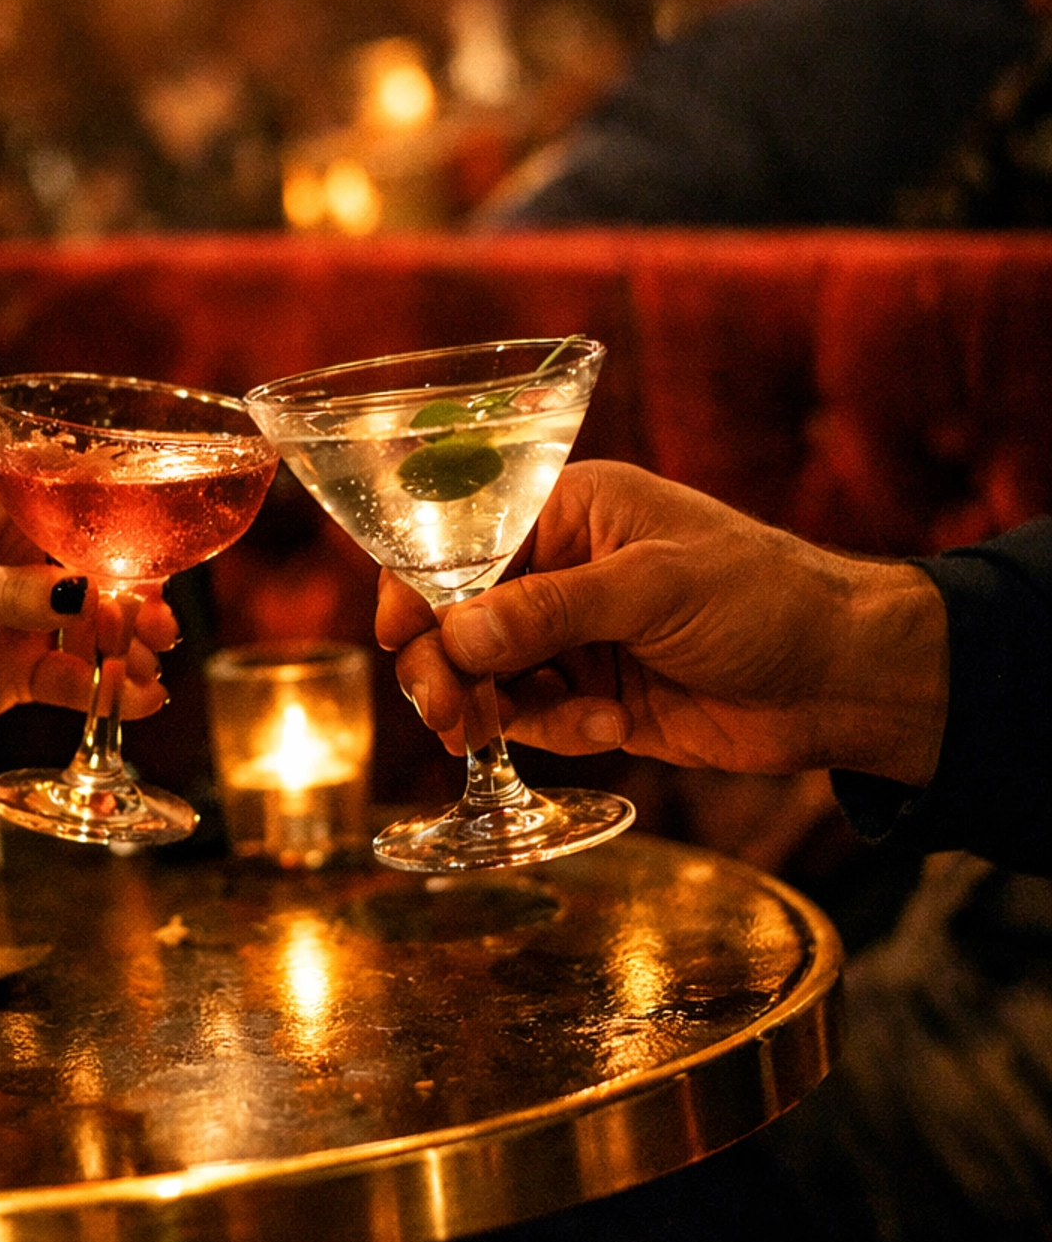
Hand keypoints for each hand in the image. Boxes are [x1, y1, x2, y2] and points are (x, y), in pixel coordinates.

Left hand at [0, 485, 179, 746]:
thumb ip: (19, 595)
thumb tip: (87, 594)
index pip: (78, 516)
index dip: (123, 540)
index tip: (156, 565)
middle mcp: (19, 566)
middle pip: (99, 579)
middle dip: (136, 602)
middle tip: (159, 629)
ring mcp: (21, 623)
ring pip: (92, 634)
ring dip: (126, 652)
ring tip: (148, 672)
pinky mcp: (14, 675)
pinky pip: (72, 681)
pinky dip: (104, 692)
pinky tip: (134, 701)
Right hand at [377, 460, 947, 784]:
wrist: (842, 679)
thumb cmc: (763, 597)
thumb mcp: (653, 588)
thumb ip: (548, 611)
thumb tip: (452, 638)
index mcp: (568, 509)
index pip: (460, 539)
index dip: (416, 585)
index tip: (397, 635)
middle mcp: (559, 569)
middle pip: (459, 615)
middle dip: (444, 663)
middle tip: (447, 712)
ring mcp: (574, 636)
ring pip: (486, 674)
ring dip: (492, 706)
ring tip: (504, 732)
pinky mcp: (594, 696)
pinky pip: (534, 717)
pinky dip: (556, 730)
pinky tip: (610, 727)